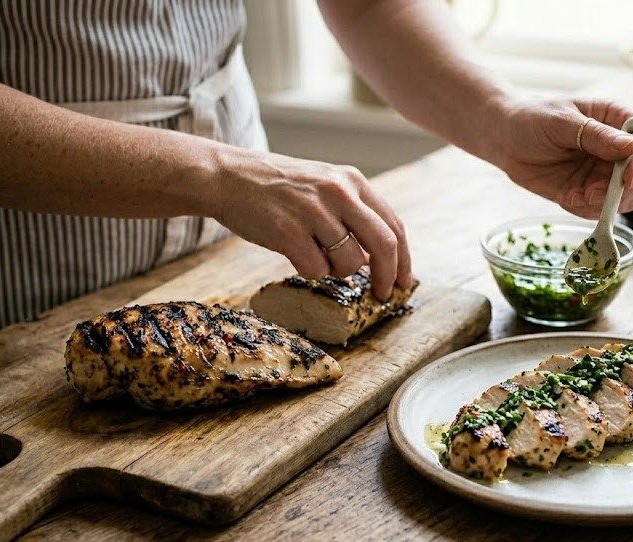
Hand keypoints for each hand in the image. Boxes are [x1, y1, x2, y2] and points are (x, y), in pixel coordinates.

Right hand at [206, 148, 411, 299]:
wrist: (228, 177)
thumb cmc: (277, 188)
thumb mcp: (324, 186)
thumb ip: (353, 215)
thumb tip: (377, 260)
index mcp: (352, 181)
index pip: (393, 226)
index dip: (404, 260)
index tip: (404, 282)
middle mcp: (339, 192)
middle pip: (384, 246)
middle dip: (388, 277)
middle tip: (382, 295)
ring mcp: (314, 212)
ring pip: (350, 263)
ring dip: (337, 271)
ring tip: (315, 254)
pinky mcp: (289, 232)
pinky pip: (316, 270)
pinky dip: (310, 271)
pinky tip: (294, 253)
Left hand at [490, 97, 632, 218]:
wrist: (506, 140)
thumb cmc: (533, 119)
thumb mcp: (562, 121)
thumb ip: (594, 135)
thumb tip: (630, 147)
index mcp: (618, 121)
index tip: (630, 174)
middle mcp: (618, 149)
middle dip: (628, 188)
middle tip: (597, 192)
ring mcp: (605, 173)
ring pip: (629, 197)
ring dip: (609, 203)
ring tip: (580, 196)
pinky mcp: (588, 192)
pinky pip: (601, 210)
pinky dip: (587, 210)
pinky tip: (568, 197)